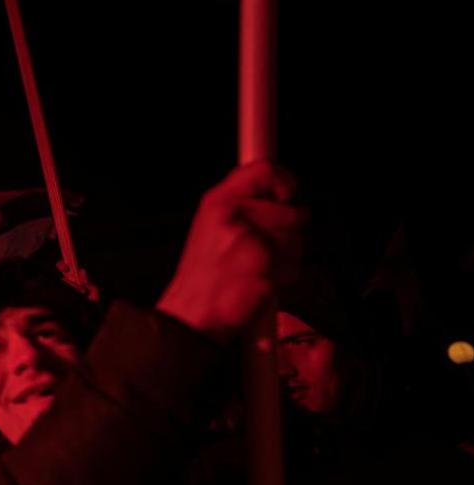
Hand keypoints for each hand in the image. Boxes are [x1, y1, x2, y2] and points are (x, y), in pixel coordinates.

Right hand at [156, 162, 302, 343]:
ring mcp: (246, 239)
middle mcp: (231, 215)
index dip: (284, 180)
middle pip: (288, 210)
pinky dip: (283, 277)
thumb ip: (245, 204)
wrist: (191, 313)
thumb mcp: (211, 226)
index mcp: (216, 201)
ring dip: (286, 257)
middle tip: (263, 250)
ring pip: (294, 238)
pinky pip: (292, 265)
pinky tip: (259, 283)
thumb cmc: (204, 276)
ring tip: (257, 269)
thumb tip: (282, 194)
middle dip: (287, 233)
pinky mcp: (262, 264)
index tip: (288, 195)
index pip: (264, 170)